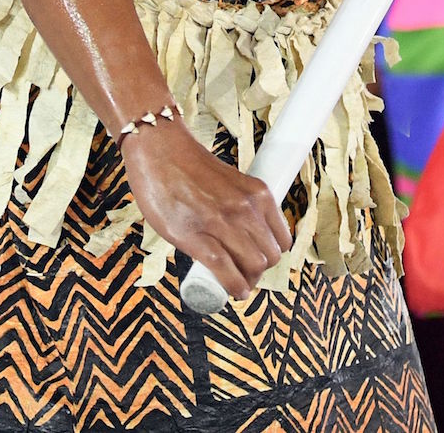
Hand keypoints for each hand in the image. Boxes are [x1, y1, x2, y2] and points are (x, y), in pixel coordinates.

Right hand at [121, 117, 292, 299]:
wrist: (160, 151)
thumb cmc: (192, 167)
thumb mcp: (231, 182)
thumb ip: (242, 204)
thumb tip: (247, 232)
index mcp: (258, 194)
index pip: (282, 238)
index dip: (273, 255)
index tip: (260, 260)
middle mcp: (246, 209)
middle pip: (270, 256)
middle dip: (260, 271)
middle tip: (245, 274)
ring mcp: (222, 223)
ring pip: (253, 266)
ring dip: (248, 282)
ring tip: (237, 283)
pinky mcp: (197, 237)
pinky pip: (226, 272)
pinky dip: (234, 287)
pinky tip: (234, 292)